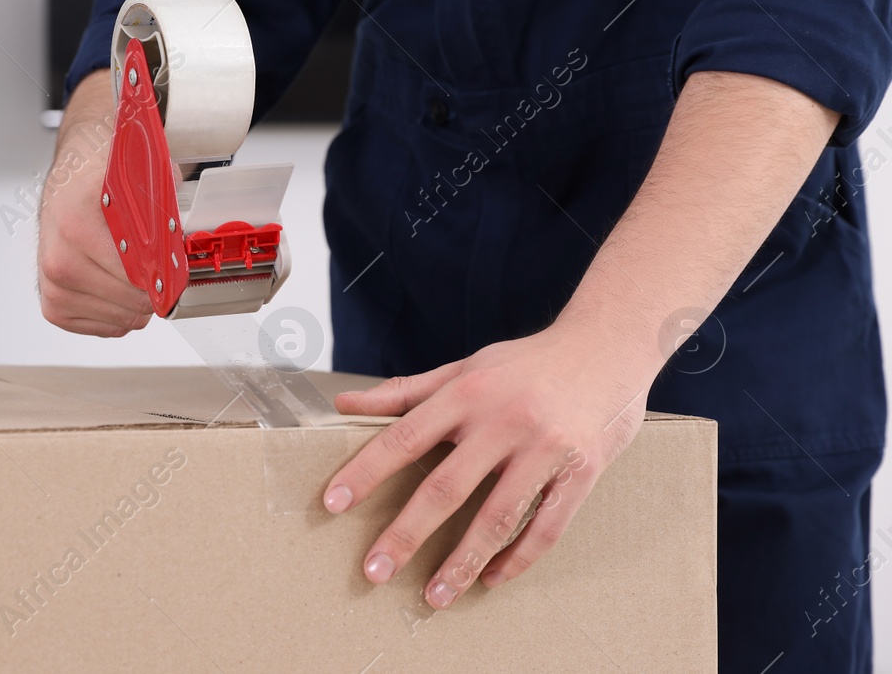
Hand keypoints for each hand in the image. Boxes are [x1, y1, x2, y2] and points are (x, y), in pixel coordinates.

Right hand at [37, 70, 155, 336]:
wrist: (64, 187)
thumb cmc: (94, 186)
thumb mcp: (131, 178)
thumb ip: (160, 201)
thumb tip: (181, 229)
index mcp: (77, 226)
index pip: (137, 271)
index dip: (164, 271)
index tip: (173, 266)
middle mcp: (59, 260)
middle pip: (133, 299)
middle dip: (154, 287)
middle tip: (157, 267)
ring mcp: (54, 288)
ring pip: (124, 319)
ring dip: (138, 303)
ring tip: (132, 273)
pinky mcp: (53, 309)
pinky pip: (108, 328)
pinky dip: (120, 313)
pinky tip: (115, 285)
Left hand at [323, 322, 653, 607]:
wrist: (607, 346)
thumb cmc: (525, 363)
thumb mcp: (464, 367)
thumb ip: (405, 392)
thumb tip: (344, 405)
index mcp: (467, 392)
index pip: (404, 437)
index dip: (366, 471)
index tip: (333, 503)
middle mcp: (503, 421)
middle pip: (446, 487)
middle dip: (407, 534)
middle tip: (375, 572)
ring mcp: (545, 448)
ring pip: (497, 516)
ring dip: (463, 561)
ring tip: (435, 595)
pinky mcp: (581, 472)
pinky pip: (547, 527)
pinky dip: (518, 558)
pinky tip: (492, 579)